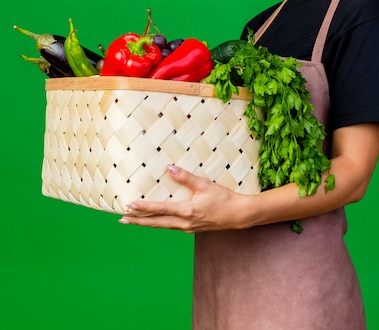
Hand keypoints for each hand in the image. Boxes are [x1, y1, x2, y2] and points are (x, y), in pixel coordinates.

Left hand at [118, 165, 249, 232]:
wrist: (238, 215)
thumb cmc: (223, 198)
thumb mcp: (205, 185)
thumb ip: (186, 177)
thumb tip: (169, 168)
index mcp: (187, 211)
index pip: (160, 210)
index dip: (143, 208)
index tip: (129, 206)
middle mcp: (184, 223)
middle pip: (156, 223)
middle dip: (138, 222)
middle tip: (122, 220)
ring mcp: (187, 228)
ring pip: (162, 226)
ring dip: (146, 223)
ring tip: (133, 220)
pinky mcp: (191, 228)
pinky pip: (170, 226)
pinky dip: (159, 222)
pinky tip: (155, 219)